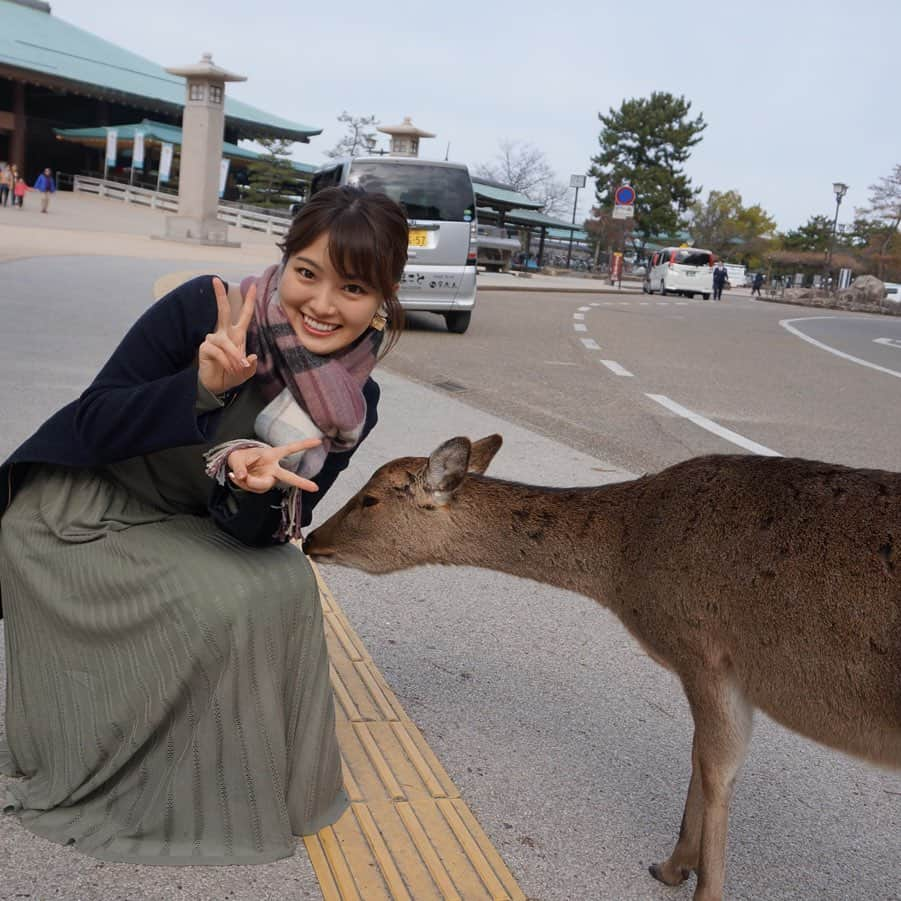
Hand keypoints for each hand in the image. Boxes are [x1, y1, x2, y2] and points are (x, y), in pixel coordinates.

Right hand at [198, 277, 258, 395]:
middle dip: (220, 296)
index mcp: (237, 334)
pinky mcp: (205, 347)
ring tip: (238, 369)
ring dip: (234, 357)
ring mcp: (213, 339)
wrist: (217, 386)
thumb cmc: (232, 374)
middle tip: (216, 280)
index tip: (252, 285)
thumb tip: (252, 357)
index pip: (244, 315)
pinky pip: (218, 352)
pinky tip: (229, 369)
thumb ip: (251, 365)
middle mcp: (224, 333)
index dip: (248, 301)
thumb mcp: (246, 372)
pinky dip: (226, 362)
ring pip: (226, 342)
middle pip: (222, 311)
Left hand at [227, 440, 321, 493]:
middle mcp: (273, 468)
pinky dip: (243, 485)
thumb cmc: (239, 457)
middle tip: (315, 488)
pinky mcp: (263, 486)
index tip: (319, 441)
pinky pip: (254, 489)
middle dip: (302, 482)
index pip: (290, 449)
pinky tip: (238, 478)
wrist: (235, 465)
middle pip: (289, 477)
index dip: (304, 445)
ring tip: (236, 474)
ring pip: (262, 485)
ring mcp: (269, 478)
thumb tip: (243, 477)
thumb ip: (239, 468)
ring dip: (247, 482)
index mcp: (271, 455)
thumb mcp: (236, 459)